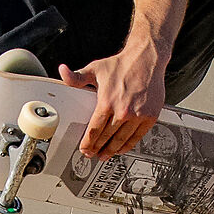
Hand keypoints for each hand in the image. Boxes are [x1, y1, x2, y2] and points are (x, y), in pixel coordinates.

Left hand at [61, 39, 167, 158]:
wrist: (146, 59)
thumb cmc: (122, 64)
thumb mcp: (95, 69)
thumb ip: (77, 77)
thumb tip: (63, 73)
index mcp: (107, 102)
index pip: (94, 130)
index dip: (88, 143)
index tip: (84, 149)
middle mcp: (122, 111)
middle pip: (106, 137)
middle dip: (97, 148)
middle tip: (92, 154)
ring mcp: (137, 115)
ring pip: (121, 140)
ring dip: (112, 150)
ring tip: (105, 155)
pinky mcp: (150, 116)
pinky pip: (137, 137)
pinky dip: (128, 145)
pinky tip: (122, 148)